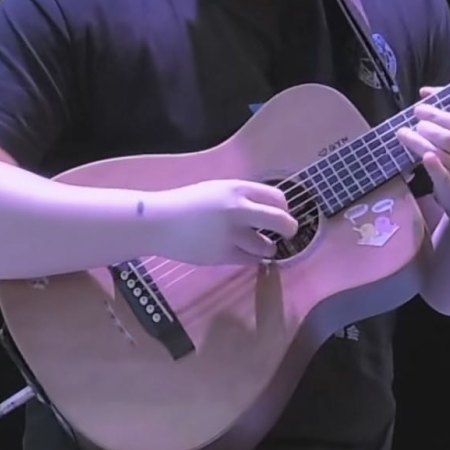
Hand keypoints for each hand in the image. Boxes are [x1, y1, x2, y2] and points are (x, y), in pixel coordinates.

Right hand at [150, 179, 299, 265]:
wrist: (160, 221)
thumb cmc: (188, 203)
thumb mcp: (218, 190)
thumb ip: (242, 197)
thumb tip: (268, 208)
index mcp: (238, 189)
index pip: (278, 198)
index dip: (283, 208)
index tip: (279, 214)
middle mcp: (238, 210)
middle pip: (281, 221)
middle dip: (289, 229)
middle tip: (287, 233)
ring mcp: (231, 234)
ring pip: (267, 246)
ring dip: (267, 247)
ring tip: (258, 245)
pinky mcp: (223, 255)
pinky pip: (250, 260)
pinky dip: (251, 258)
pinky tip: (243, 252)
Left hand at [395, 86, 449, 221]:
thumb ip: (447, 111)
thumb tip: (425, 91)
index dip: (437, 115)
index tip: (418, 110)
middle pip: (449, 138)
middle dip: (428, 129)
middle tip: (415, 125)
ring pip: (442, 155)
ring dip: (420, 143)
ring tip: (404, 135)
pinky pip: (443, 176)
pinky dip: (433, 166)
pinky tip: (424, 157)